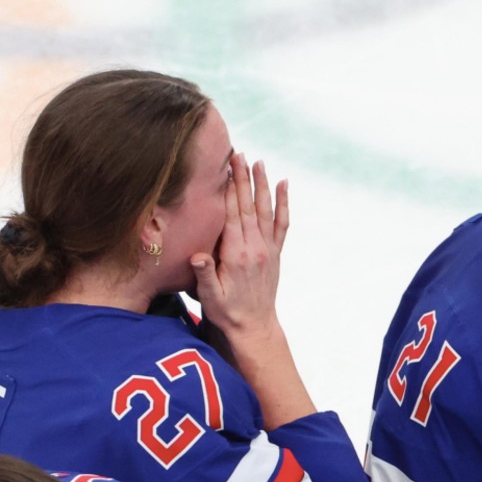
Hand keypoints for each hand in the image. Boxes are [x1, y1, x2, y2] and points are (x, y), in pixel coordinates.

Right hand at [190, 155, 288, 341]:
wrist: (254, 327)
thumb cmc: (227, 312)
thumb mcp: (209, 298)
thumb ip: (204, 275)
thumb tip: (198, 256)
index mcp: (236, 256)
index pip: (233, 216)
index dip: (230, 190)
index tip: (227, 168)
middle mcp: (255, 249)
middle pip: (248, 207)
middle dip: (244, 179)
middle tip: (239, 154)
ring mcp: (268, 250)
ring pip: (266, 211)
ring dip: (262, 185)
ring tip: (259, 162)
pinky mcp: (275, 253)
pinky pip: (282, 224)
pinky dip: (283, 203)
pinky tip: (283, 185)